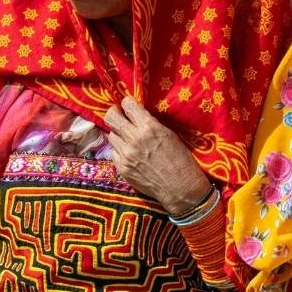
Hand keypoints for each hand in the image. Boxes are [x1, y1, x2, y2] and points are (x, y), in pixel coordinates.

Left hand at [103, 97, 210, 216]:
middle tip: (119, 116)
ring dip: (119, 135)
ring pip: (111, 136)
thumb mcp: (169, 134)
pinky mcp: (122, 168)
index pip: (127, 105)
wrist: (179, 188)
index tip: (128, 106)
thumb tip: (136, 116)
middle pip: (110, 118)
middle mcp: (134, 139)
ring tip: (129, 140)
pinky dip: (121, 151)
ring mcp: (125, 154)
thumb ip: (150, 124)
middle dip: (114, 114)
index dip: (127, 104)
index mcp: (149, 127)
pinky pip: (114, 153)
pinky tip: (131, 155)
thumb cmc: (181, 159)